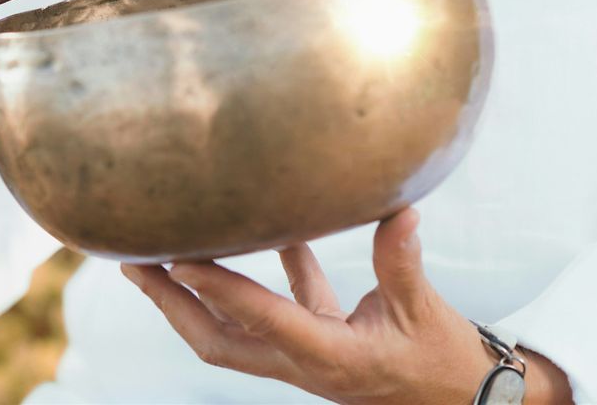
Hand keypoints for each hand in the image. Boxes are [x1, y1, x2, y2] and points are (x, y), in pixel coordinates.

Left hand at [123, 208, 573, 403]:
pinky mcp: (312, 346)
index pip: (263, 321)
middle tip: (132, 262)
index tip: (176, 260)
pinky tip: (262, 231)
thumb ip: (402, 262)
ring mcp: (300, 358)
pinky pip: (273, 311)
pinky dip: (256, 278)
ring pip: (231, 331)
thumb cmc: (445, 361)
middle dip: (171, 304)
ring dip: (192, 296)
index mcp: (330, 357)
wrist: (464, 401)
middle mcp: (302, 362)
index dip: (219, 291)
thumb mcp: (424, 312)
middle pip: (216, 340)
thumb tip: (399, 210)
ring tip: (155, 257)